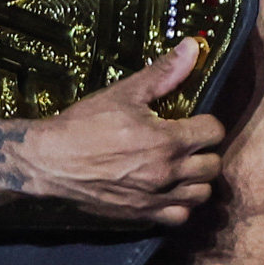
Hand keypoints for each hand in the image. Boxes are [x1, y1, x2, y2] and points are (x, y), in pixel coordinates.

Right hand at [18, 39, 225, 225]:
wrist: (49, 162)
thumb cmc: (85, 123)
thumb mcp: (124, 93)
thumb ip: (163, 72)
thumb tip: (192, 46)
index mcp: (167, 140)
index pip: (214, 133)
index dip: (207, 123)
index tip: (193, 120)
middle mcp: (166, 173)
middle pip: (213, 166)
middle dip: (206, 151)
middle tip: (188, 143)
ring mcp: (155, 197)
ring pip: (200, 195)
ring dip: (197, 180)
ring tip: (183, 167)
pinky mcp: (141, 215)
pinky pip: (179, 218)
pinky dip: (180, 206)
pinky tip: (169, 190)